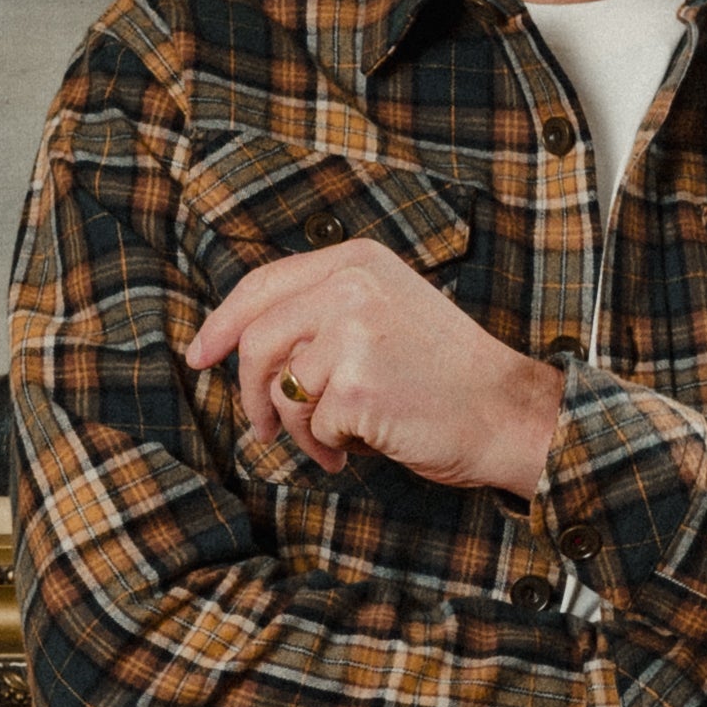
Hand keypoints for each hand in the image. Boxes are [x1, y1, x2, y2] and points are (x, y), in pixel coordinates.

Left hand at [186, 241, 563, 497]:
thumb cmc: (448, 374)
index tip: (199, 354)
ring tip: (335, 441)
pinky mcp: (356, 385)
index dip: (222, 324)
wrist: (506, 412)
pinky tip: (364, 444)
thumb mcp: (386, 312)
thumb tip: (241, 344)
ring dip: (299, 430)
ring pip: (282, 390)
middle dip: (252, 394)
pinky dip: (329, 445)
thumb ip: (323, 310)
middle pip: (257, 341)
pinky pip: (311, 425)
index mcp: (357, 260)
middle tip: (263, 430)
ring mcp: (353, 334)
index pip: (262, 284)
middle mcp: (351, 287)